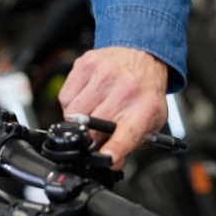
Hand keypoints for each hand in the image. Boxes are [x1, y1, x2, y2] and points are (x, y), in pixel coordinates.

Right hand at [57, 46, 168, 168]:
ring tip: (94, 110)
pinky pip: (64, 97)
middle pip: (91, 129)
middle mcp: (124, 90)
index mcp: (143, 108)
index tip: (105, 158)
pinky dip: (71, 103)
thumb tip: (110, 162)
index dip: (113, 149)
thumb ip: (132, 144)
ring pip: (72, 114)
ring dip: (78, 120)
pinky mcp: (85, 65)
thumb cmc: (144, 90)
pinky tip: (87, 97)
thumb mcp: (152, 120)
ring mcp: (103, 75)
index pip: (126, 134)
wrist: (142, 53)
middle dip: (91, 137)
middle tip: (99, 131)